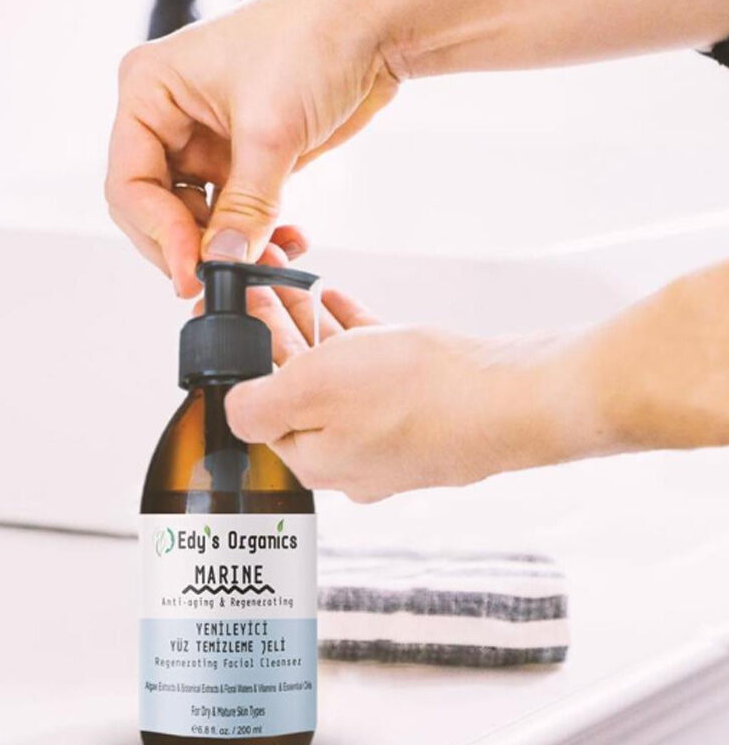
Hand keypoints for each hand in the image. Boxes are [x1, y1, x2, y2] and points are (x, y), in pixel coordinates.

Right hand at [105, 0, 397, 296]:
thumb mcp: (270, 130)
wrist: (370, 30)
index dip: (159, 234)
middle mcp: (170, 119)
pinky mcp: (242, 162)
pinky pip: (232, 217)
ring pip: (196, 221)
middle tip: (223, 276)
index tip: (195, 269)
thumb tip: (223, 260)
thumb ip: (244, 206)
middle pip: (156, 211)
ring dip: (227, 250)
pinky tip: (281, 247)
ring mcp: (206, 143)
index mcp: (150, 92)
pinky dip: (252, 239)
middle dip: (190, 248)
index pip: (129, 184)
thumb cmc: (314, 38)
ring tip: (264, 263)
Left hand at [223, 286, 593, 501]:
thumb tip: (232, 411)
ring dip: (310, 329)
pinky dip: (351, 335)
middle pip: (296, 389)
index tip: (234, 312)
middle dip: (275, 333)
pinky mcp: (421, 409)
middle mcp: (350, 456)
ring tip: (292, 286)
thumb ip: (257, 404)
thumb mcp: (311, 391)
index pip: (260, 409)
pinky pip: (373, 368)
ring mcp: (388, 435)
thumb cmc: (416, 396)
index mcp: (315, 459)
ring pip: (335, 375)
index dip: (243, 356)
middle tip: (259, 289)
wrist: (511, 399)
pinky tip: (336, 301)